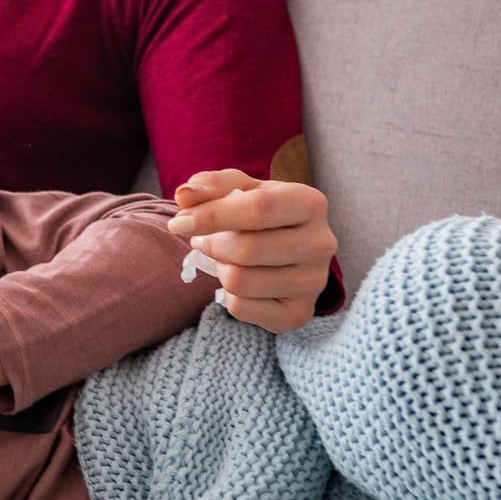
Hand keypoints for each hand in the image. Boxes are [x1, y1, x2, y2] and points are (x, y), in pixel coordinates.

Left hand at [169, 169, 336, 334]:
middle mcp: (321, 244)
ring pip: (240, 282)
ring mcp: (313, 282)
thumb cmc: (262, 215)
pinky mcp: (299, 313)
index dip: (212, 215)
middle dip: (211, 245)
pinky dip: (227, 294)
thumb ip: (211, 186)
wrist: (291, 252)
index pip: (258, 209)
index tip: (179, 222)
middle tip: (202, 240)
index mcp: (310, 203)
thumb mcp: (241, 189)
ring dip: (219, 269)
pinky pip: (242, 308)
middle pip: (247, 249)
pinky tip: (239, 281)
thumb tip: (184, 195)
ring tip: (222, 258)